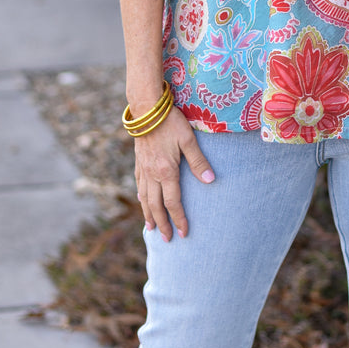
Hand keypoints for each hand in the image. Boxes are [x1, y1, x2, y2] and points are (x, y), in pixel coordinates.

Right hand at [134, 106, 214, 240]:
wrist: (146, 108)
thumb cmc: (170, 122)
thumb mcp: (188, 139)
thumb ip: (198, 161)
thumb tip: (210, 181)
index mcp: (166, 171)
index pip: (172, 202)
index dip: (178, 219)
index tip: (184, 233)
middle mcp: (152, 174)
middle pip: (156, 206)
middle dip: (162, 224)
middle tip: (167, 240)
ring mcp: (143, 168)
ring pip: (144, 198)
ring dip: (148, 214)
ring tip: (151, 228)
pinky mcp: (138, 161)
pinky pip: (139, 185)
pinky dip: (141, 197)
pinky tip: (142, 200)